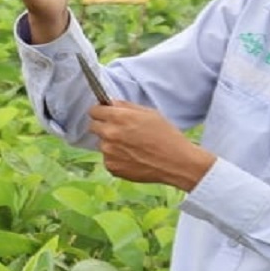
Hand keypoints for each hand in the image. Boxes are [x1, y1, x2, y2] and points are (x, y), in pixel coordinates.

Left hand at [88, 102, 216, 191]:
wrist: (176, 162)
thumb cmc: (166, 135)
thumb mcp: (148, 113)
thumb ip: (125, 107)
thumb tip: (110, 103)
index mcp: (118, 118)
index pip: (94, 111)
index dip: (101, 112)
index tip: (105, 114)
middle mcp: (110, 134)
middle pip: (93, 127)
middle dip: (103, 126)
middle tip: (119, 131)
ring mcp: (109, 152)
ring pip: (102, 143)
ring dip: (111, 143)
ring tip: (131, 147)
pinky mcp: (111, 167)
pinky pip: (108, 158)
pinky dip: (116, 158)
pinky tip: (132, 158)